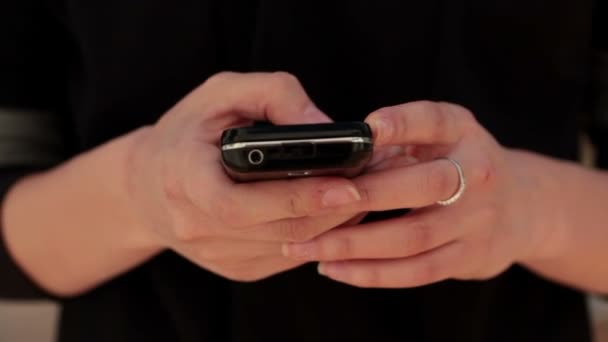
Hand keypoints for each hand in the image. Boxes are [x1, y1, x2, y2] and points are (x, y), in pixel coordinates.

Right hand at [127, 72, 363, 281]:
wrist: (149, 183)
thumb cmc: (189, 131)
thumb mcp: (222, 92)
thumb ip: (274, 95)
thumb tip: (325, 126)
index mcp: (184, 178)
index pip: (240, 204)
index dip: (297, 197)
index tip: (348, 184)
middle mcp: (195, 226)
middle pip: (278, 231)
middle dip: (334, 210)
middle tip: (378, 185)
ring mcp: (215, 254)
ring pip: (290, 248)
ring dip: (336, 223)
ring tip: (368, 192)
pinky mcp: (234, 268)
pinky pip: (287, 256)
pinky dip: (319, 234)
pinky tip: (337, 209)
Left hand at [283, 101, 555, 287]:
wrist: (521, 207)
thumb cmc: (457, 165)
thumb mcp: (436, 139)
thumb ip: (392, 145)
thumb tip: (330, 162)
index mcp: (462, 133)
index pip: (433, 121)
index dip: (401, 123)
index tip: (365, 128)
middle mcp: (477, 173)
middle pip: (422, 186)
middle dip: (364, 196)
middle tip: (311, 203)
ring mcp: (478, 220)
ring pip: (412, 237)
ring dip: (355, 245)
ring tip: (307, 247)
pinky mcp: (470, 257)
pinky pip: (417, 271)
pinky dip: (373, 273)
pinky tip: (335, 269)